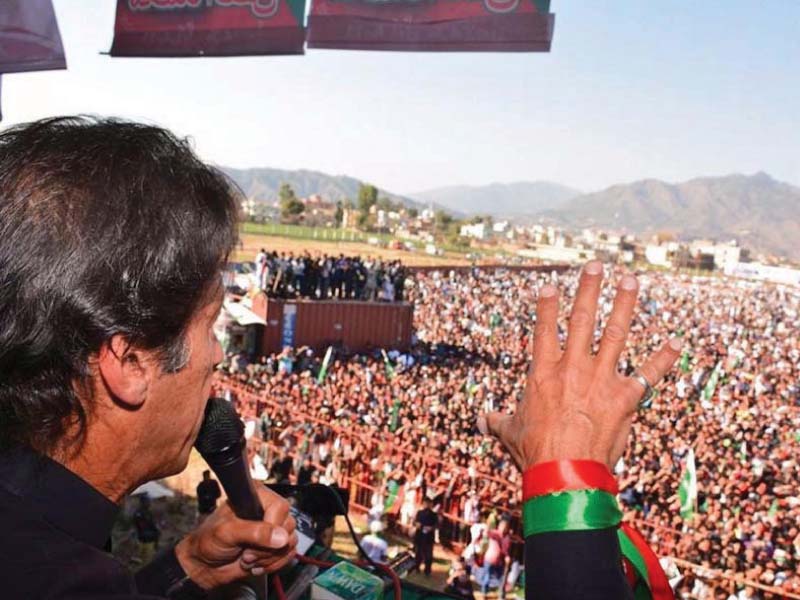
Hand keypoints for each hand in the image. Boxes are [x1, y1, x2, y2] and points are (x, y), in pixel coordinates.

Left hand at [175, 485, 297, 589]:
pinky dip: (273, 564)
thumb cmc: (208, 541)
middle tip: (247, 552)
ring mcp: (272, 529)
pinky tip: (256, 564)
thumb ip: (254, 532)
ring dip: (268, 558)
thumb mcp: (227, 532)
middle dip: (266, 547)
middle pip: (288, 526)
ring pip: (290, 542)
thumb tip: (280, 536)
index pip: (280, 507)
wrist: (204, 565)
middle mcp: (267, 510)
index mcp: (256, 497)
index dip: (271, 525)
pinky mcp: (274, 546)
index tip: (255, 537)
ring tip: (248, 558)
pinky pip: (289, 555)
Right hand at [479, 260, 681, 469]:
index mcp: (543, 373)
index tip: (550, 286)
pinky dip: (664, 358)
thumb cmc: (534, 452)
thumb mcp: (510, 433)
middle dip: (589, 290)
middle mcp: (573, 368)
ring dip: (624, 305)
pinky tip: (676, 342)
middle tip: (596, 266)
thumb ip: (497, 421)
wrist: (564, 472)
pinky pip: (648, 373)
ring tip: (630, 281)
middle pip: (582, 320)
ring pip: (615, 333)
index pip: (544, 330)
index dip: (546, 307)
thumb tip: (481, 421)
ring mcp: (601, 379)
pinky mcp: (624, 398)